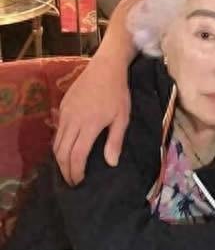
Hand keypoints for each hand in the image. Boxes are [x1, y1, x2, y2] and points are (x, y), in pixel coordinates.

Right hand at [53, 54, 130, 184]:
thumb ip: (115, 141)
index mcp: (89, 125)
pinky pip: (56, 131)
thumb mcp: (122, 117)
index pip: (77, 155)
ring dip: (60, 159)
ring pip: (56, 143)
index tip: (79, 182)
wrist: (106, 67)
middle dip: (65, 170)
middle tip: (72, 181)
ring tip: (68, 169)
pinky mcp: (62, 107)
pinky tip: (66, 149)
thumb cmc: (118, 93)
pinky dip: (59, 144)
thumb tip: (111, 163)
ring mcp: (65, 113)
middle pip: (62, 153)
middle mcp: (73, 121)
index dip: (76, 171)